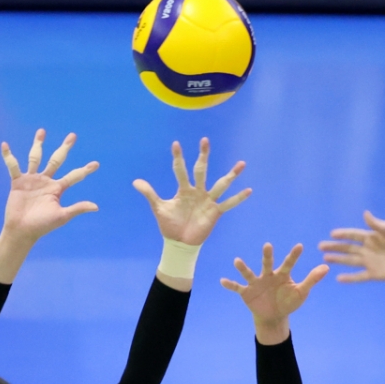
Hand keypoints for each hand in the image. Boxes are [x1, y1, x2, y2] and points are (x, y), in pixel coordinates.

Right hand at [0, 130, 98, 245]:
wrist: (22, 230)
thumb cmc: (43, 225)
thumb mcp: (62, 216)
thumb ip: (77, 208)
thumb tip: (96, 207)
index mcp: (58, 189)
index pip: (74, 176)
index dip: (85, 171)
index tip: (96, 164)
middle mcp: (46, 181)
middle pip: (57, 160)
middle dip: (65, 148)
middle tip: (72, 136)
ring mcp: (32, 180)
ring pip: (36, 158)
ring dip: (38, 144)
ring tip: (42, 131)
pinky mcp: (18, 182)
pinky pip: (13, 166)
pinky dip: (8, 156)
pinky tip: (5, 145)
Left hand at [133, 138, 250, 245]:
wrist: (179, 243)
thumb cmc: (170, 225)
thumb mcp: (158, 208)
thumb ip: (149, 193)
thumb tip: (135, 182)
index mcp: (184, 190)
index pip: (180, 170)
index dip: (178, 158)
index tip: (176, 144)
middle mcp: (197, 192)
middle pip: (202, 170)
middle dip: (203, 156)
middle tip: (205, 140)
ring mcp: (208, 201)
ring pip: (221, 184)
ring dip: (231, 175)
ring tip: (241, 164)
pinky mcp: (215, 212)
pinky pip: (228, 203)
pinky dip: (238, 198)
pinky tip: (249, 190)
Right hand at [221, 243, 328, 343]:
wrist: (274, 316)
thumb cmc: (288, 301)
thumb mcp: (301, 292)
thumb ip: (312, 279)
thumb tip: (327, 267)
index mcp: (282, 274)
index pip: (289, 263)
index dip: (295, 256)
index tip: (300, 246)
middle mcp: (268, 275)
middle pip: (267, 263)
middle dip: (267, 255)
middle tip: (268, 246)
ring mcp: (256, 283)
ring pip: (249, 273)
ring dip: (243, 268)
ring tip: (237, 261)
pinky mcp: (247, 292)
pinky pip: (237, 288)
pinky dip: (230, 284)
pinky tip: (223, 280)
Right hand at [319, 212, 384, 282]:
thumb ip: (378, 225)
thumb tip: (364, 214)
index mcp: (373, 237)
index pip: (354, 234)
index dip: (343, 234)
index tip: (332, 233)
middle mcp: (368, 249)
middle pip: (348, 248)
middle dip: (335, 247)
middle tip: (320, 246)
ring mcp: (370, 262)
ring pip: (350, 261)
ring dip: (338, 260)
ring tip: (325, 259)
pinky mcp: (375, 274)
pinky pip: (360, 276)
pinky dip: (350, 278)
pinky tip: (339, 278)